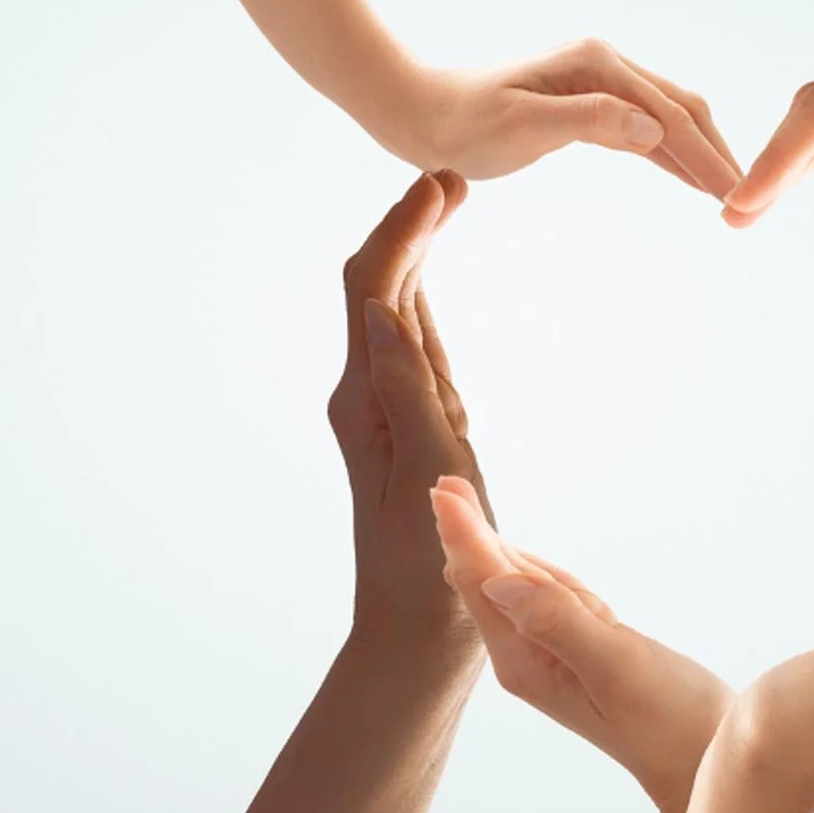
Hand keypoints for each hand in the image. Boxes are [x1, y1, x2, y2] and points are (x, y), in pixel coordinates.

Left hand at [326, 170, 485, 656]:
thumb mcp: (427, 473)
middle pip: (375, 286)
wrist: (413, 632)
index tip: (439, 184)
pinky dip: (420, 300)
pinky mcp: (401, 430)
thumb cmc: (428, 563)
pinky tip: (431, 289)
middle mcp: (363, 395)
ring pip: (389, 312)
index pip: (374, 288)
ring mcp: (380, 411)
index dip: (402, 229)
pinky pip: (405, 347)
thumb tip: (385, 306)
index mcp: (366, 398)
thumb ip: (407, 389)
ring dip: (411, 255)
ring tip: (444, 209)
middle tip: (449, 180)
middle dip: (406, 226)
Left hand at [409, 40, 741, 198]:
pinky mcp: (590, 104)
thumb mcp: (522, 126)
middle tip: (749, 199)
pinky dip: (674, 155)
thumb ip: (589, 122)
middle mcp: (606, 66)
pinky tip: (693, 179)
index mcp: (596, 65)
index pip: (668, 116)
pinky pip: (645, 130)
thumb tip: (654, 130)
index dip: (706, 157)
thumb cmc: (463, 122)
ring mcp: (600, 83)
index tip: (735, 194)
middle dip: (717, 153)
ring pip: (670, 119)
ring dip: (701, 155)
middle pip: (683, 110)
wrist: (420, 112)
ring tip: (732, 195)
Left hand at [431, 477, 733, 812]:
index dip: (464, 533)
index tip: (444, 491)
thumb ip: (558, 622)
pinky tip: (523, 562)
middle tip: (445, 486)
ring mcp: (554, 655)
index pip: (484, 584)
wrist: (706, 758)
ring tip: (466, 510)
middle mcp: (529, 659)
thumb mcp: (615, 666)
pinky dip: (541, 573)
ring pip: (519, 587)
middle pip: (490, 580)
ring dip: (497, 547)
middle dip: (469, 532)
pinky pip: (552, 600)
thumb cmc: (669, 721)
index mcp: (526, 662)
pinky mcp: (582, 651)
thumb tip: (499, 581)